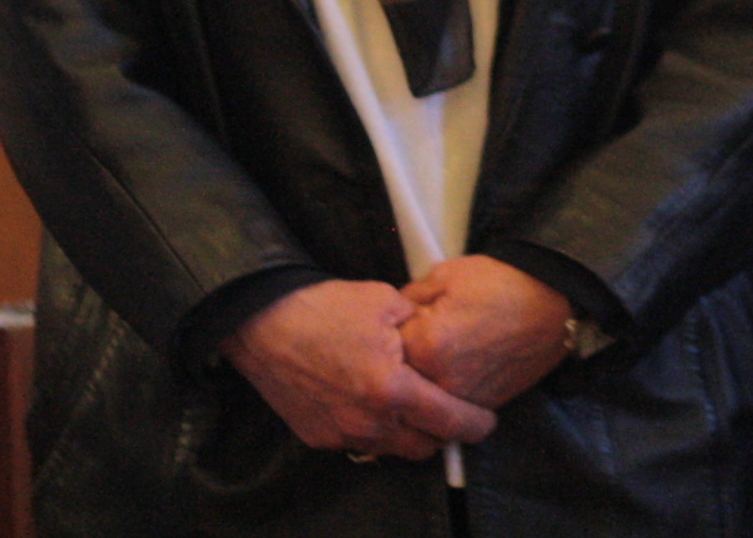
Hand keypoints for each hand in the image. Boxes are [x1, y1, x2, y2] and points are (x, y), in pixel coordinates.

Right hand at [225, 278, 498, 459]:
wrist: (265, 323)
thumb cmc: (327, 309)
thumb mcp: (389, 303)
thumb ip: (423, 328)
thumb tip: (443, 338)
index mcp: (391, 388)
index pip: (448, 421)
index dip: (475, 424)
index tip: (487, 420)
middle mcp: (367, 421)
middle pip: (423, 447)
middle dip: (442, 432)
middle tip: (449, 410)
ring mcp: (341, 433)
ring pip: (392, 449)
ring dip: (408, 434)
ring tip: (412, 405)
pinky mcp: (318, 437)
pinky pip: (360, 443)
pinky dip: (375, 430)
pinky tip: (374, 403)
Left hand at [397, 256, 576, 412]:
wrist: (556, 303)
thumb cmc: (505, 284)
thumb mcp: (448, 274)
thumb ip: (408, 297)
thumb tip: (389, 316)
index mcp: (424, 343)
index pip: (381, 349)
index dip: (386, 335)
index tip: (395, 327)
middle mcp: (438, 379)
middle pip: (398, 380)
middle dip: (401, 363)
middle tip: (415, 343)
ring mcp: (461, 397)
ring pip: (423, 398)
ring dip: (423, 381)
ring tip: (440, 354)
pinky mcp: (482, 406)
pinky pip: (451, 405)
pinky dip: (449, 390)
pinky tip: (458, 366)